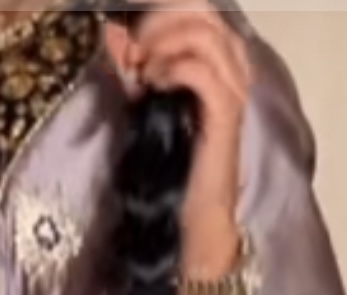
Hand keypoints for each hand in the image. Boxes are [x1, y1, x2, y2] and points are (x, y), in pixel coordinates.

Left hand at [106, 2, 252, 267]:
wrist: (194, 222)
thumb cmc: (173, 170)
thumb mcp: (148, 107)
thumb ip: (136, 69)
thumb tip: (113, 32)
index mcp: (221, 64)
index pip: (200, 11)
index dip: (163, 15)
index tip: (132, 44)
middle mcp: (233, 71)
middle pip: (204, 13)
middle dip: (162, 23)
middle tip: (136, 54)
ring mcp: (233, 91)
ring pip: (206, 34)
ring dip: (165, 45)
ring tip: (145, 73)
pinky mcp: (226, 115)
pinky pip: (202, 70)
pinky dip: (173, 68)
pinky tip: (154, 86)